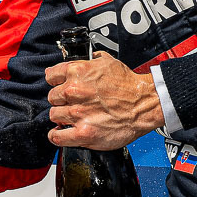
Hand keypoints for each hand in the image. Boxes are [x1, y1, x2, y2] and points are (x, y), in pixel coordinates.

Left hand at [46, 52, 162, 149]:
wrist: (145, 104)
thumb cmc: (129, 86)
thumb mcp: (108, 63)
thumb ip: (91, 61)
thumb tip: (82, 60)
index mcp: (77, 72)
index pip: (50, 76)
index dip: (56, 82)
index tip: (59, 87)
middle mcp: (74, 92)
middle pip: (52, 97)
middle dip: (61, 101)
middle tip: (73, 104)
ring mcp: (77, 113)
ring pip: (54, 115)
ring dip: (62, 117)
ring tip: (73, 117)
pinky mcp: (83, 133)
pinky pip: (58, 136)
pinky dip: (57, 136)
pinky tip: (61, 133)